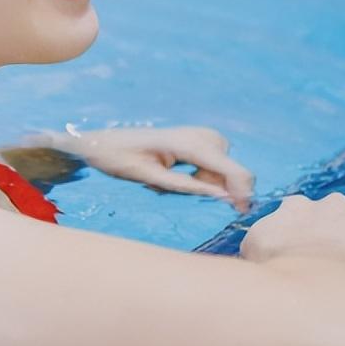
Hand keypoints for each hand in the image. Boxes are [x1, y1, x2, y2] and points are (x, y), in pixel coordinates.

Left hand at [39, 125, 254, 212]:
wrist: (103, 142)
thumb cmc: (118, 158)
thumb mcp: (149, 177)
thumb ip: (186, 186)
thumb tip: (221, 197)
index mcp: (187, 143)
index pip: (230, 168)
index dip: (241, 191)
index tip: (240, 211)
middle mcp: (199, 134)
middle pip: (230, 169)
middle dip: (217, 188)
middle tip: (176, 192)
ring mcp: (200, 134)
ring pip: (223, 168)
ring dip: (206, 182)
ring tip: (167, 183)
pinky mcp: (198, 139)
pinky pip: (214, 163)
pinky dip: (202, 175)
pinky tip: (177, 174)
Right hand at [240, 193, 344, 280]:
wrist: (307, 272)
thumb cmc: (275, 263)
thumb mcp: (252, 247)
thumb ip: (262, 241)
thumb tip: (261, 250)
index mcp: (301, 208)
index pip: (309, 214)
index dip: (310, 234)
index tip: (308, 252)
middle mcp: (336, 207)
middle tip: (340, 267)